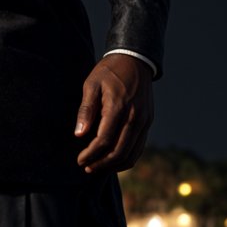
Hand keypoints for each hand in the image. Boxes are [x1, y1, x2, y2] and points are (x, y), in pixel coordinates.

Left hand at [74, 54, 153, 173]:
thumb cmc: (109, 72)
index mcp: (118, 107)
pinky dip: (126, 158)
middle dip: (101, 164)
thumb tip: (79, 134)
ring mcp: (144, 121)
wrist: (135, 60)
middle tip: (86, 167)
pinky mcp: (148, 122)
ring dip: (114, 165)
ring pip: (131, 154)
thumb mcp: (91, 85)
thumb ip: (86, 110)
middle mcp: (135, 117)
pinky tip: (113, 161)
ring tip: (98, 167)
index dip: (91, 154)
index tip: (79, 160)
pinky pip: (139, 148)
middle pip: (119, 152)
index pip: (104, 140)